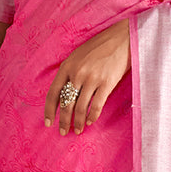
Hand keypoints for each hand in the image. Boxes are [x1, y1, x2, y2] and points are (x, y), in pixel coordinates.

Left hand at [45, 19, 130, 135]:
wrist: (122, 39)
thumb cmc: (100, 47)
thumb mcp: (78, 56)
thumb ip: (70, 72)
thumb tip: (64, 94)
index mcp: (67, 66)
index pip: (53, 93)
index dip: (49, 110)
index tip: (48, 123)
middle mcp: (77, 73)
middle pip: (66, 103)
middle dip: (64, 121)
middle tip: (64, 132)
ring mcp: (92, 78)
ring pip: (80, 107)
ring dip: (78, 122)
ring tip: (78, 130)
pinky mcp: (107, 83)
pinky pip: (97, 105)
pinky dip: (92, 116)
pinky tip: (90, 122)